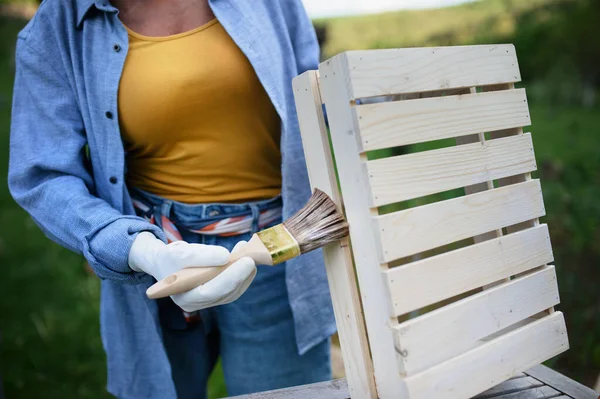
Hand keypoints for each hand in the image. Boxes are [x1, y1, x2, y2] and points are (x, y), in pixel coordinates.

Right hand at [128, 232, 255, 310]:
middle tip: (252, 256)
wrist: (166, 262)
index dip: (231, 277)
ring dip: (244, 272)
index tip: (246, 261)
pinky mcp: (217, 295)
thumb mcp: (179, 253)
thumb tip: (225, 257)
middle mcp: (197, 304)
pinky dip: (242, 273)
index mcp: (184, 298)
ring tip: (247, 251)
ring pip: (233, 291)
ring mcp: (208, 301)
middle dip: (241, 274)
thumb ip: (201, 256)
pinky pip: (234, 287)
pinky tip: (245, 257)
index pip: (210, 291)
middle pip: (225, 293)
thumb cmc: (170, 258)